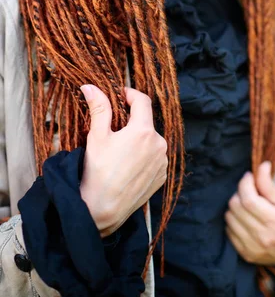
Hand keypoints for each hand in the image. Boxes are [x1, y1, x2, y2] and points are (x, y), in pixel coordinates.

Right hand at [79, 85, 167, 237]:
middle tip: (113, 128)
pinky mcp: (162, 176)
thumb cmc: (97, 171)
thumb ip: (99, 108)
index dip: (130, 94)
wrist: (103, 209)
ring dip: (138, 139)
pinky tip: (128, 165)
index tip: (119, 95)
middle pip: (145, 122)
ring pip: (151, 140)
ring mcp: (162, 161)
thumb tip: (90, 86)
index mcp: (144, 131)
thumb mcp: (97, 136)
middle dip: (131, 121)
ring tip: (119, 151)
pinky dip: (144, 156)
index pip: (142, 101)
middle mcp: (159, 144)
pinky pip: (154, 157)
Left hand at [225, 162, 274, 267]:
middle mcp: (262, 237)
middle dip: (240, 192)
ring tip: (248, 205)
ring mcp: (252, 248)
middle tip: (250, 190)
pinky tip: (245, 218)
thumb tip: (261, 165)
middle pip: (236, 207)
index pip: (248, 200)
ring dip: (236, 206)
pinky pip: (228, 231)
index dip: (245, 184)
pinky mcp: (246, 254)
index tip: (249, 176)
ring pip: (229, 218)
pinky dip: (234, 220)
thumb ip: (269, 184)